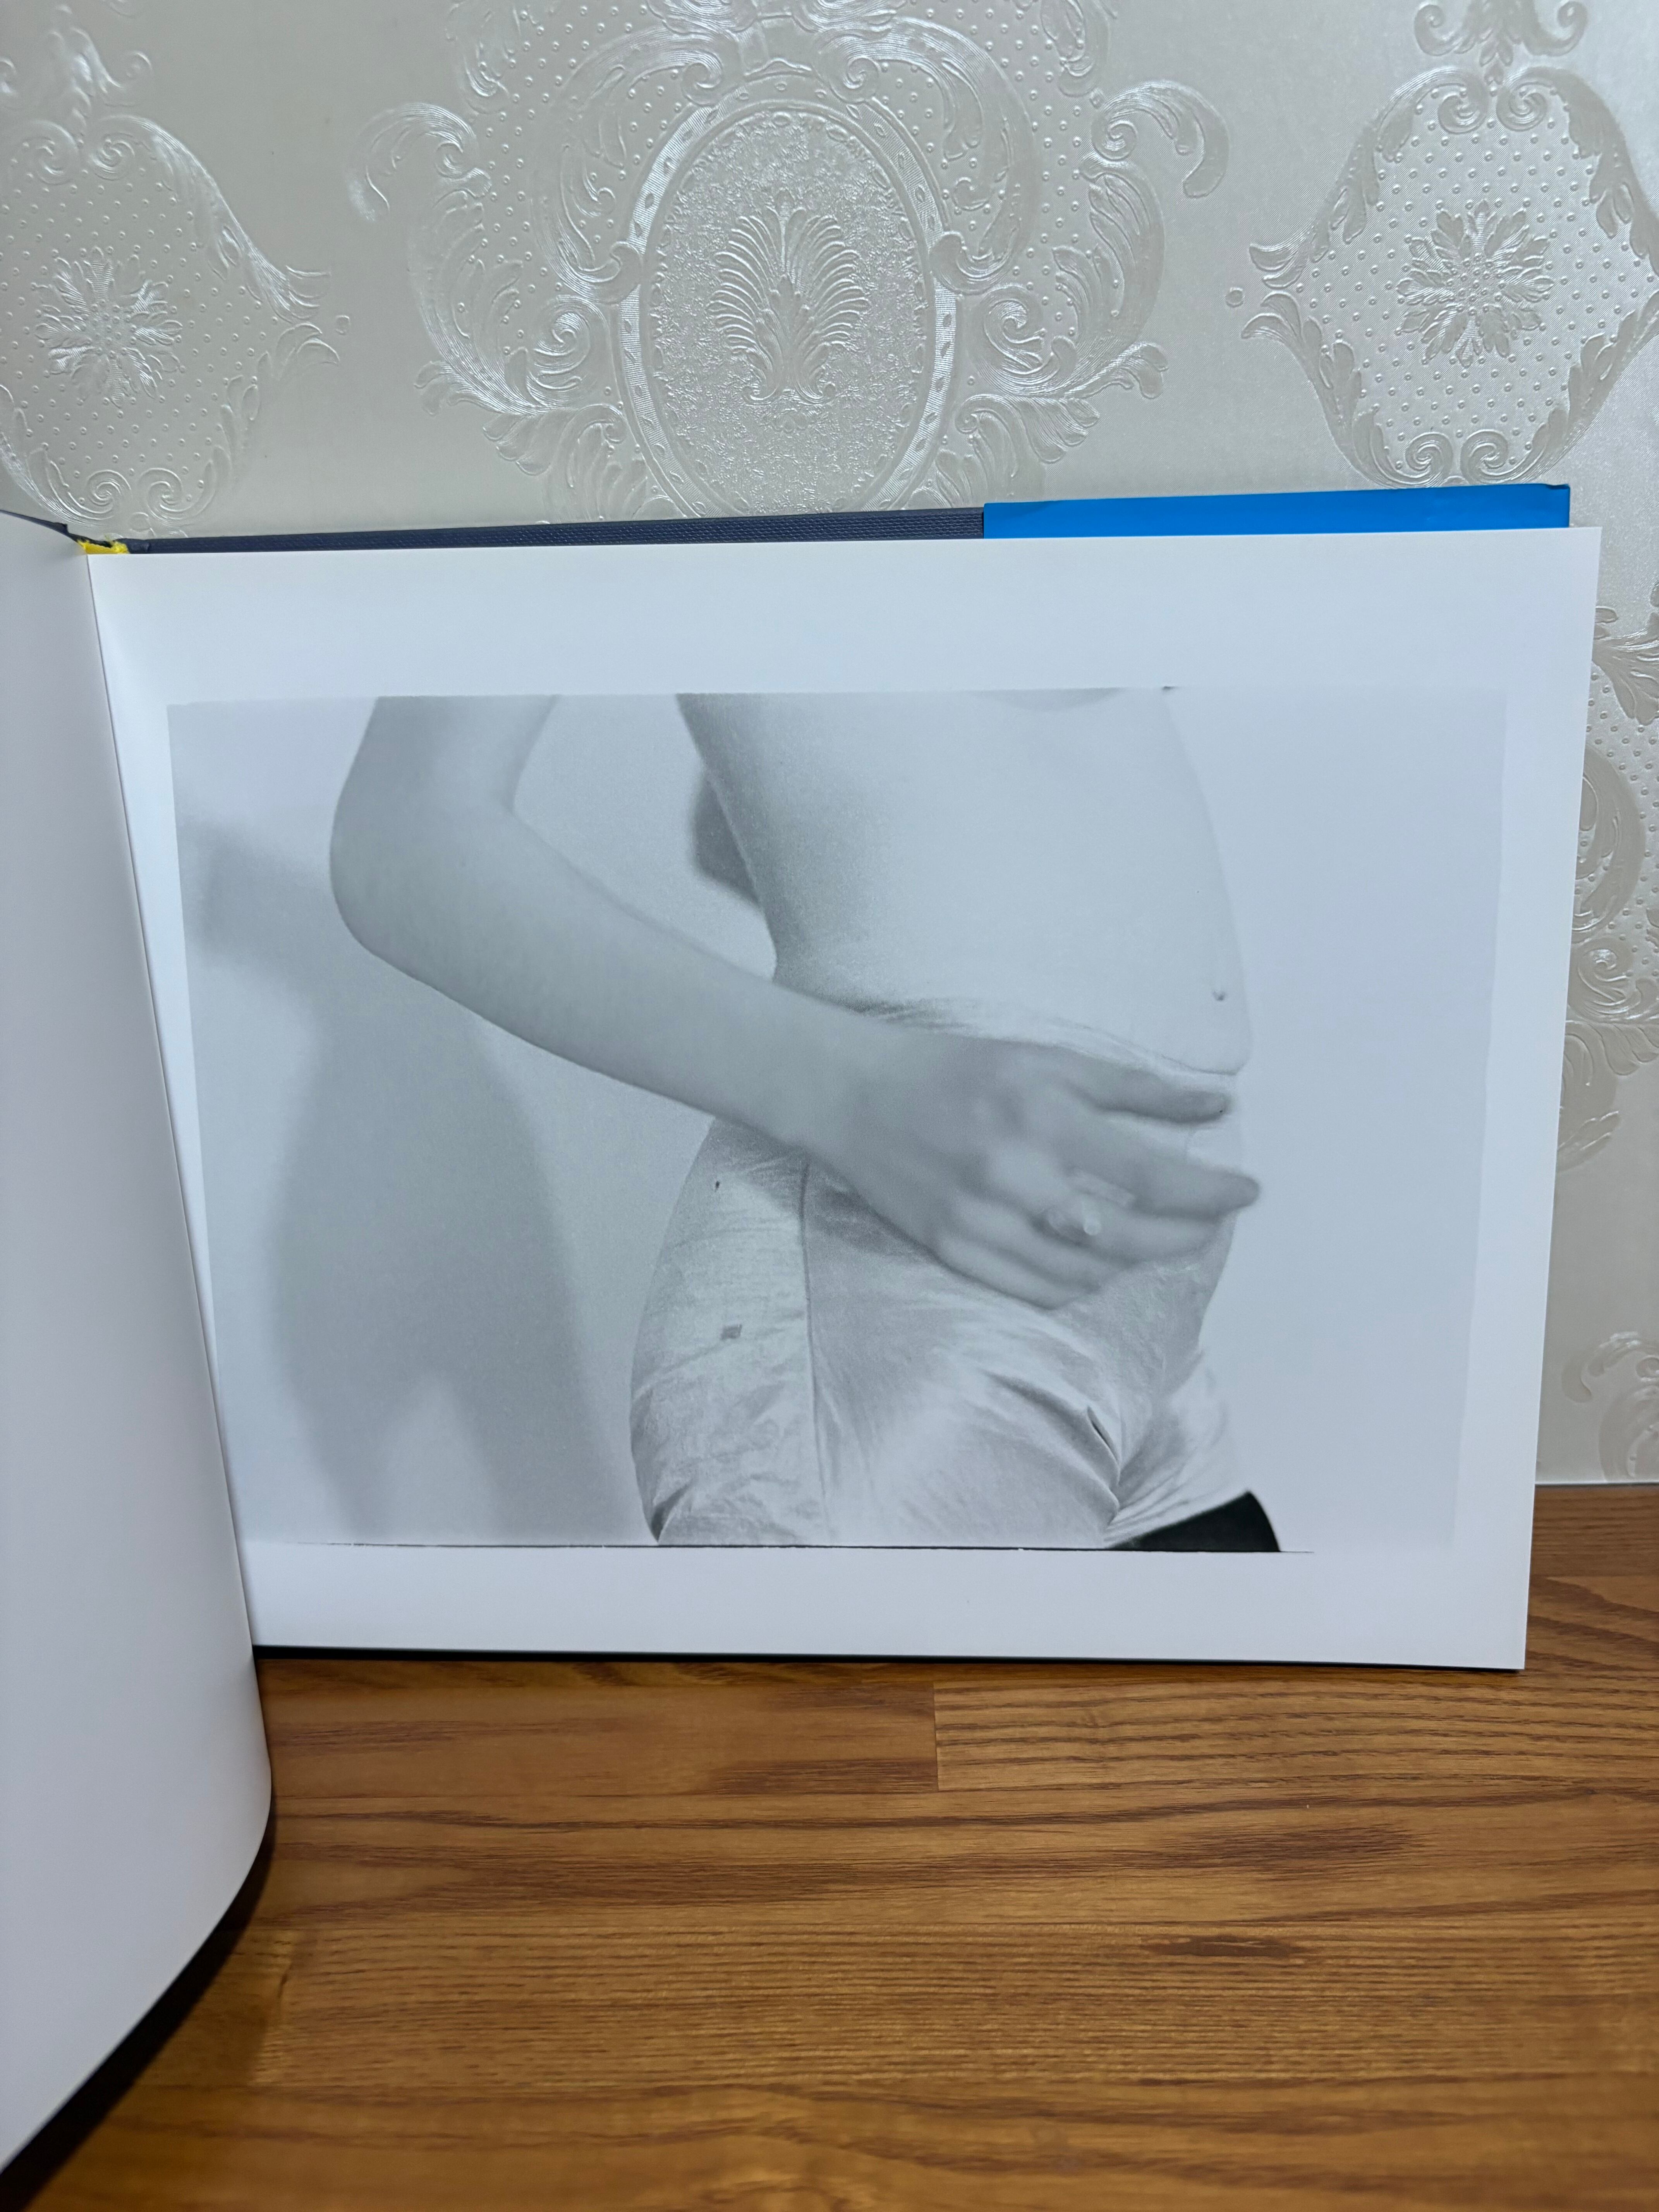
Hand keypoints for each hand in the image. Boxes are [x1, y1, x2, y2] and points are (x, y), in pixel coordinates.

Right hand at [814, 1026, 1258, 1307]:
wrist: (857, 1097)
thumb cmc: (959, 1070)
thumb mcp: (1049, 1059)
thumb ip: (1137, 1087)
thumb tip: (1218, 1104)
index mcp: (1044, 1120)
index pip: (1153, 1175)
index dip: (1212, 1192)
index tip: (1248, 1193)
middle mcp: (1016, 1178)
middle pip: (1129, 1237)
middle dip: (1186, 1237)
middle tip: (1210, 1224)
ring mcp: (982, 1223)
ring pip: (1087, 1273)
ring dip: (1135, 1263)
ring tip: (1157, 1239)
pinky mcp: (955, 1252)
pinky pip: (1038, 1291)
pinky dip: (1081, 1284)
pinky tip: (1098, 1262)